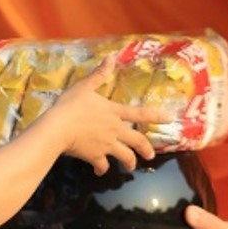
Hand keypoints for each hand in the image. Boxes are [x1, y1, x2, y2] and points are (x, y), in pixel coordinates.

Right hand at [47, 56, 168, 173]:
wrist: (58, 128)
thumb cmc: (70, 105)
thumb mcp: (84, 86)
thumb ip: (99, 75)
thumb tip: (112, 57)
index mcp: (113, 112)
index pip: (139, 113)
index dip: (156, 116)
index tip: (170, 119)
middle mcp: (115, 130)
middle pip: (137, 141)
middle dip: (146, 149)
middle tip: (150, 156)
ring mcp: (106, 145)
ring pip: (125, 156)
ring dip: (129, 163)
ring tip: (130, 167)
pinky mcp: (95, 156)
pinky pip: (103, 165)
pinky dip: (102, 169)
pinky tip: (100, 171)